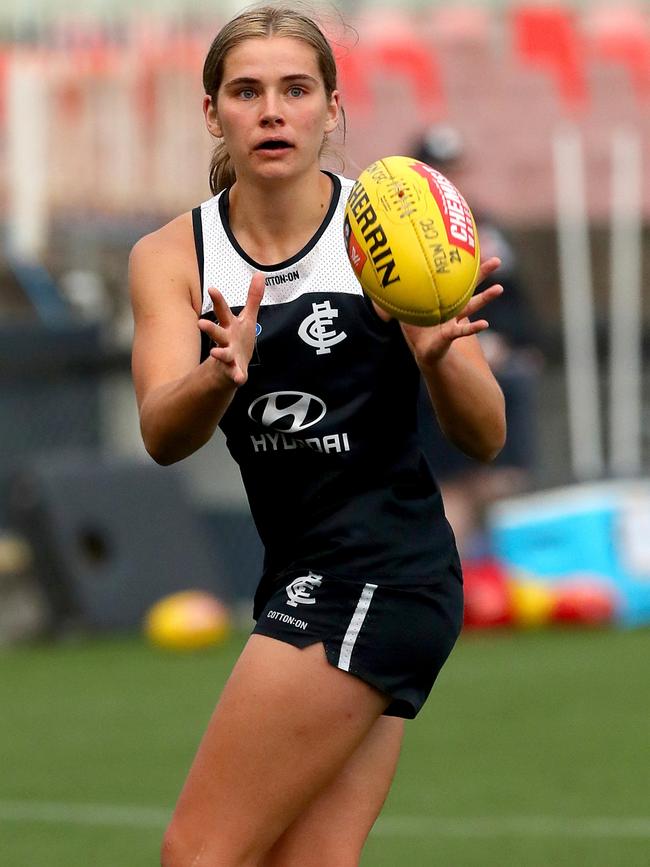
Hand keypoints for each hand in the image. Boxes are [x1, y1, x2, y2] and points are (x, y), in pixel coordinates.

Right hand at [197, 272, 264, 386]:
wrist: (231, 367)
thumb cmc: (238, 339)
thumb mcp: (247, 318)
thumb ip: (253, 298)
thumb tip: (260, 274)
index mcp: (229, 326)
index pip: (222, 311)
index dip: (217, 300)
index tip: (212, 289)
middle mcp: (226, 340)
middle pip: (217, 332)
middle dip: (210, 328)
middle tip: (200, 323)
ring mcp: (228, 356)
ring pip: (222, 354)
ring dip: (219, 353)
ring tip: (215, 353)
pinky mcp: (234, 371)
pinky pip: (235, 374)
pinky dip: (237, 376)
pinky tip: (239, 378)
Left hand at [400, 257, 503, 366]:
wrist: (422, 351)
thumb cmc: (416, 330)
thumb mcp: (405, 308)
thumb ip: (401, 294)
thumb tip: (388, 274)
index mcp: (447, 300)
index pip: (457, 280)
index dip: (465, 266)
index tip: (475, 250)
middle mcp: (455, 308)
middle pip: (470, 287)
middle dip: (483, 274)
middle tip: (498, 260)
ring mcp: (456, 320)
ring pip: (472, 306)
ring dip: (486, 298)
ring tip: (500, 288)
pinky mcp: (451, 335)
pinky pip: (463, 330)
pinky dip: (473, 328)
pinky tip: (485, 324)